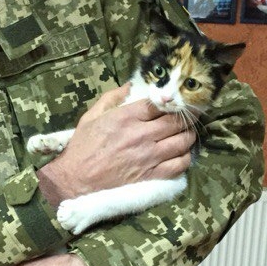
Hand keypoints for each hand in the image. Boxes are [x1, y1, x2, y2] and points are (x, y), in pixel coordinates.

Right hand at [38, 84, 195, 203]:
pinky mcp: (151, 175)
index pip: (160, 104)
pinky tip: (182, 154)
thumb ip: (112, 98)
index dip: (172, 101)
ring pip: (183, 142)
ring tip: (187, 133)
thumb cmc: (82, 147)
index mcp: (126, 117)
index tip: (176, 100)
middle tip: (190, 114)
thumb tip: (131, 85)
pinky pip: (179, 165)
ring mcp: (148, 156)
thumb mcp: (91, 116)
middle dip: (187, 116)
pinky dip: (185, 157)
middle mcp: (141, 135)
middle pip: (176, 121)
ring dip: (189, 135)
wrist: (75, 180)